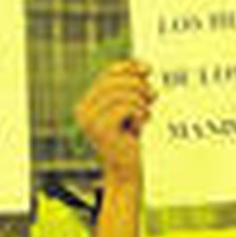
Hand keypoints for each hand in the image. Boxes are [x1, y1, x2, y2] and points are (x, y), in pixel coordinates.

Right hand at [75, 60, 154, 186]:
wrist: (125, 169)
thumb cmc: (128, 138)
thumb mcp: (130, 107)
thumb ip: (132, 87)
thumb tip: (144, 66)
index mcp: (86, 103)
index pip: (107, 74)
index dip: (129, 67)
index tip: (149, 69)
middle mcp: (82, 110)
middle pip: (114, 80)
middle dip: (138, 85)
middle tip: (153, 96)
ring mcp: (90, 120)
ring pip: (121, 93)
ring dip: (141, 101)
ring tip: (146, 111)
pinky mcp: (102, 130)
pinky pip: (126, 107)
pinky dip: (140, 112)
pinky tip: (142, 122)